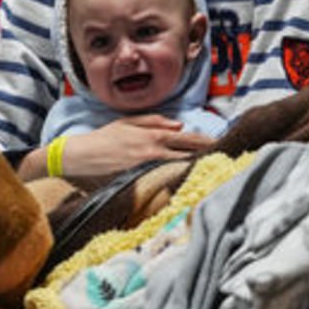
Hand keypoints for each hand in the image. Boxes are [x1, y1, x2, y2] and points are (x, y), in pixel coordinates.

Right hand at [49, 115, 215, 178]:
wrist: (79, 157)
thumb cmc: (102, 139)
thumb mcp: (127, 122)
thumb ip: (155, 121)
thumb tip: (179, 125)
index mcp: (154, 135)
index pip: (189, 139)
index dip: (207, 142)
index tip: (223, 144)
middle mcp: (155, 152)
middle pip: (190, 156)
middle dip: (209, 157)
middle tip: (229, 160)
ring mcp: (148, 169)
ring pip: (181, 170)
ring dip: (197, 171)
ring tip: (216, 173)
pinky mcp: (140, 183)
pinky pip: (165, 184)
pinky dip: (178, 184)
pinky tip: (190, 187)